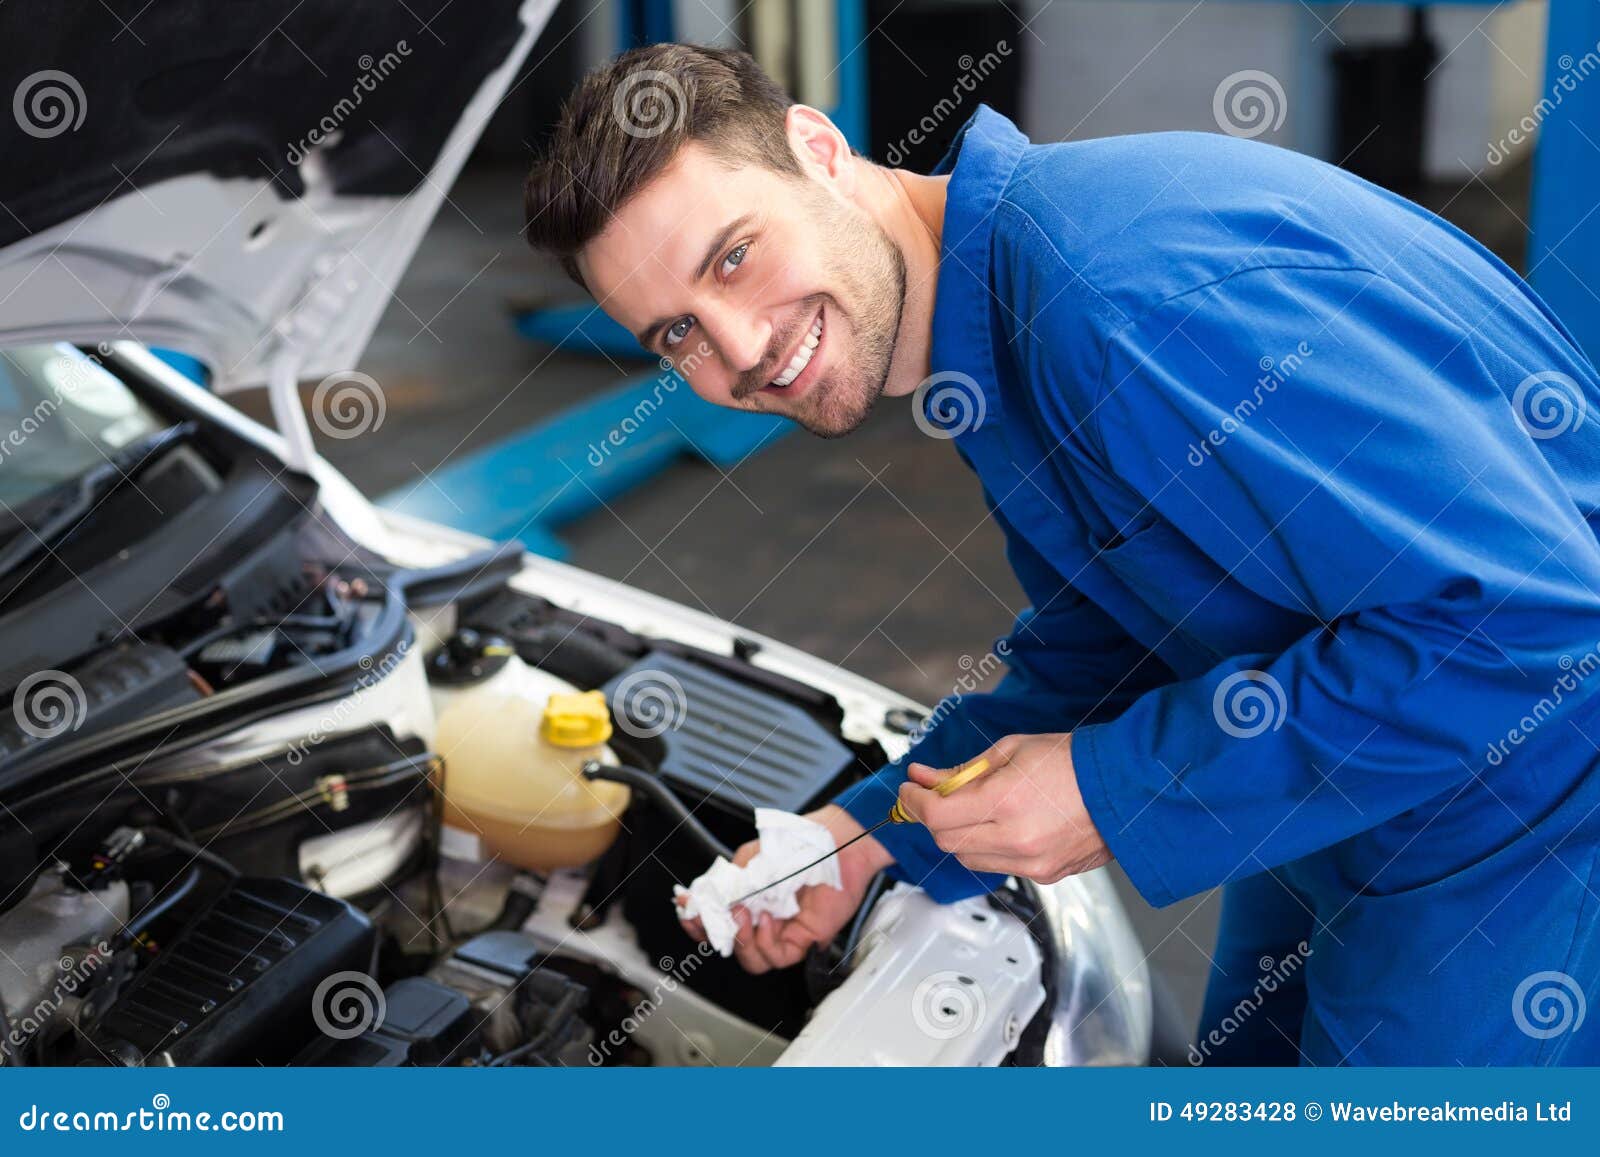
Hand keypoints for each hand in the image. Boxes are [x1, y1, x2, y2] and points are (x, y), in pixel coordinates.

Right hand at [676, 804, 891, 972]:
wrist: (833, 843)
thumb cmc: (797, 844)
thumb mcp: (749, 860)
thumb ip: (725, 884)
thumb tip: (698, 900)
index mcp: (748, 898)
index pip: (718, 923)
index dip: (700, 926)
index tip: (688, 917)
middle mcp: (763, 917)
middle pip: (731, 947)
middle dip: (716, 935)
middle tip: (714, 917)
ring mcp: (782, 930)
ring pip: (751, 959)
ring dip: (741, 940)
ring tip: (744, 915)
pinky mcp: (803, 939)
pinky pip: (776, 956)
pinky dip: (765, 941)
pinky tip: (767, 921)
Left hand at [896, 733, 1109, 883]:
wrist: (1125, 788)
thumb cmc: (1076, 762)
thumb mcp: (1011, 750)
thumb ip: (963, 770)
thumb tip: (927, 777)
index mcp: (1008, 802)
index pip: (937, 815)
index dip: (914, 803)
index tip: (909, 790)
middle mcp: (1017, 840)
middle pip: (946, 841)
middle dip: (931, 818)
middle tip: (932, 796)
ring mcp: (1032, 863)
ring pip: (967, 859)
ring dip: (956, 835)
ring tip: (969, 809)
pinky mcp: (1044, 876)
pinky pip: (997, 866)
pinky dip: (985, 847)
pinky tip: (996, 825)